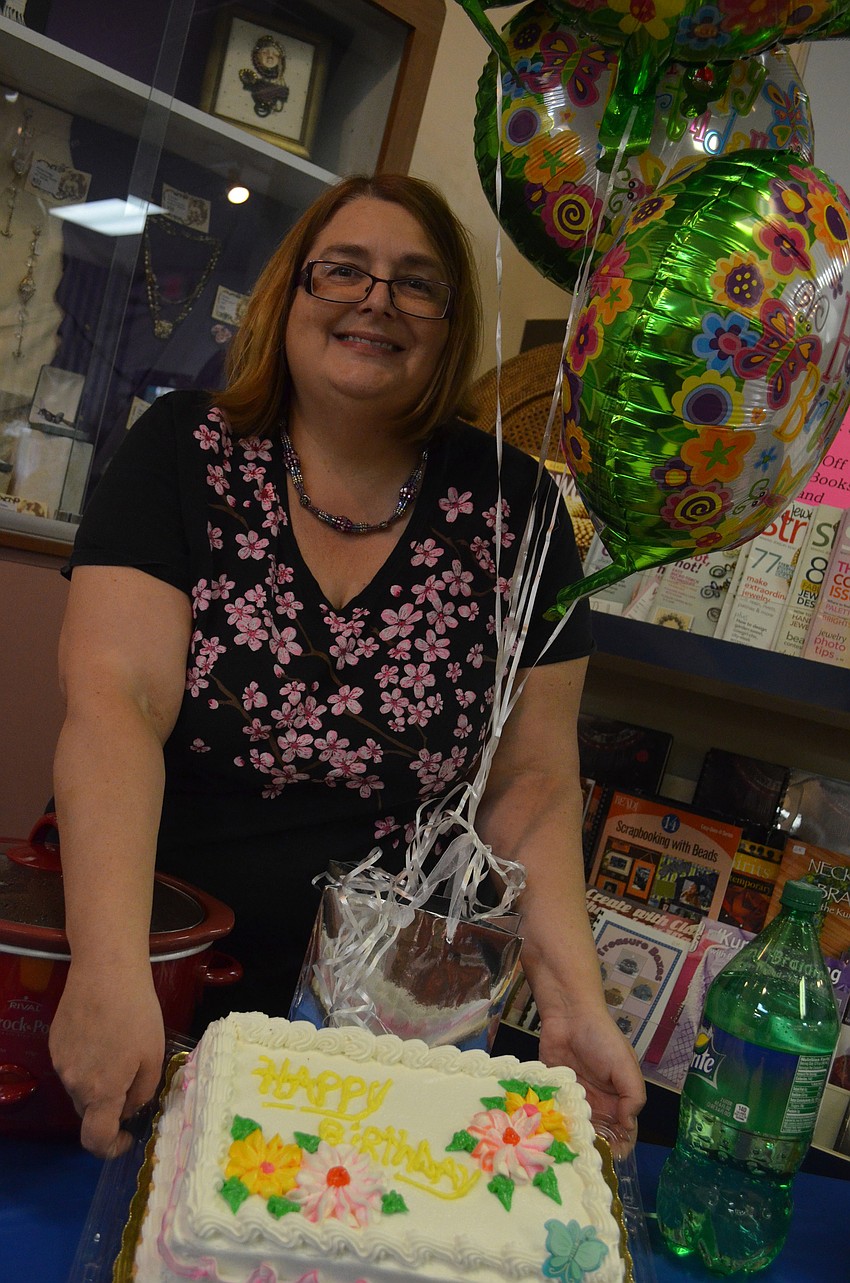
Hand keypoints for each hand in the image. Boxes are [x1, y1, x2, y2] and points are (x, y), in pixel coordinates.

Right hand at [49, 961, 164, 1157]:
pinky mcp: (55, 1042)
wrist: (105, 970)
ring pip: (81, 1087)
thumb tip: (130, 1109)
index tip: (128, 1137)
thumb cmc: (137, 1012)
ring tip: (120, 1048)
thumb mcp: (153, 1055)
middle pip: (90, 1112)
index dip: (112, 1147)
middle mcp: (74, 1083)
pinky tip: (103, 1034)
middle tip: (133, 1079)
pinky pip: (72, 1065)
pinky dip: (88, 1061)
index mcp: (101, 1092)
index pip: (96, 1140)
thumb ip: (142, 1092)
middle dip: (110, 1107)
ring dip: (99, 1081)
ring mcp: (61, 1062)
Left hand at [537, 1008, 645, 1156]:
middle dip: (596, 1149)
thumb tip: (628, 1125)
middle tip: (587, 1160)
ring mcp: (575, 1101)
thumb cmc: (602, 1038)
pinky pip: (556, 1116)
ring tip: (569, 1154)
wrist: (569, 1016)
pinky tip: (552, 1138)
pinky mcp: (554, 1094)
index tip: (612, 1159)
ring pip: (577, 1130)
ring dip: (574, 1141)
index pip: (625, 1132)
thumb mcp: (625, 1065)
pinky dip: (555, 1128)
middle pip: (600, 1136)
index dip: (621, 1147)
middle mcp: (598, 1104)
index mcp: (619, 1099)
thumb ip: (633, 1095)